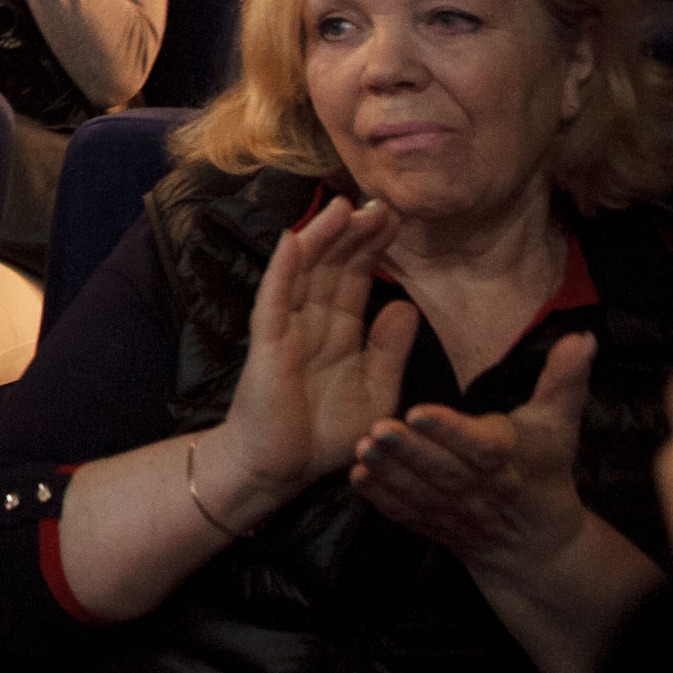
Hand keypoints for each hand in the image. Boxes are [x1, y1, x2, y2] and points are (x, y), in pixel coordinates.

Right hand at [204, 198, 417, 517]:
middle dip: (355, 234)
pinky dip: (283, 269)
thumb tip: (404, 305)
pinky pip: (275, 299)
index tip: (395, 219)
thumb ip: (389, 351)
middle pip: (332, 266)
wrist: (277, 469)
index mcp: (337, 332)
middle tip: (380, 203)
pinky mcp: (267, 342)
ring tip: (343, 206)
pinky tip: (295, 239)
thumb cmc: (322, 436)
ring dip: (323, 238)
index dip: (373, 249)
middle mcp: (311, 322)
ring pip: (305, 272)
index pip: (355, 279)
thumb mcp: (375, 392)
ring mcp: (286, 328)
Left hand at [353, 332, 598, 578]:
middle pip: (445, 471)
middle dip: (412, 451)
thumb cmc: (542, 470)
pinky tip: (358, 478)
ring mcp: (455, 512)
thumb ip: (563, 379)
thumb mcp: (557, 424)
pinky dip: (382, 499)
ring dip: (391, 473)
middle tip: (378, 428)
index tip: (419, 411)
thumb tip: (583, 337)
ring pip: (421, 494)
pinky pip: (406, 515)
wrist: (536, 543)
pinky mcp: (433, 526)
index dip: (452, 432)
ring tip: (363, 447)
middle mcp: (481, 489)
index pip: (482, 447)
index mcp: (511, 460)